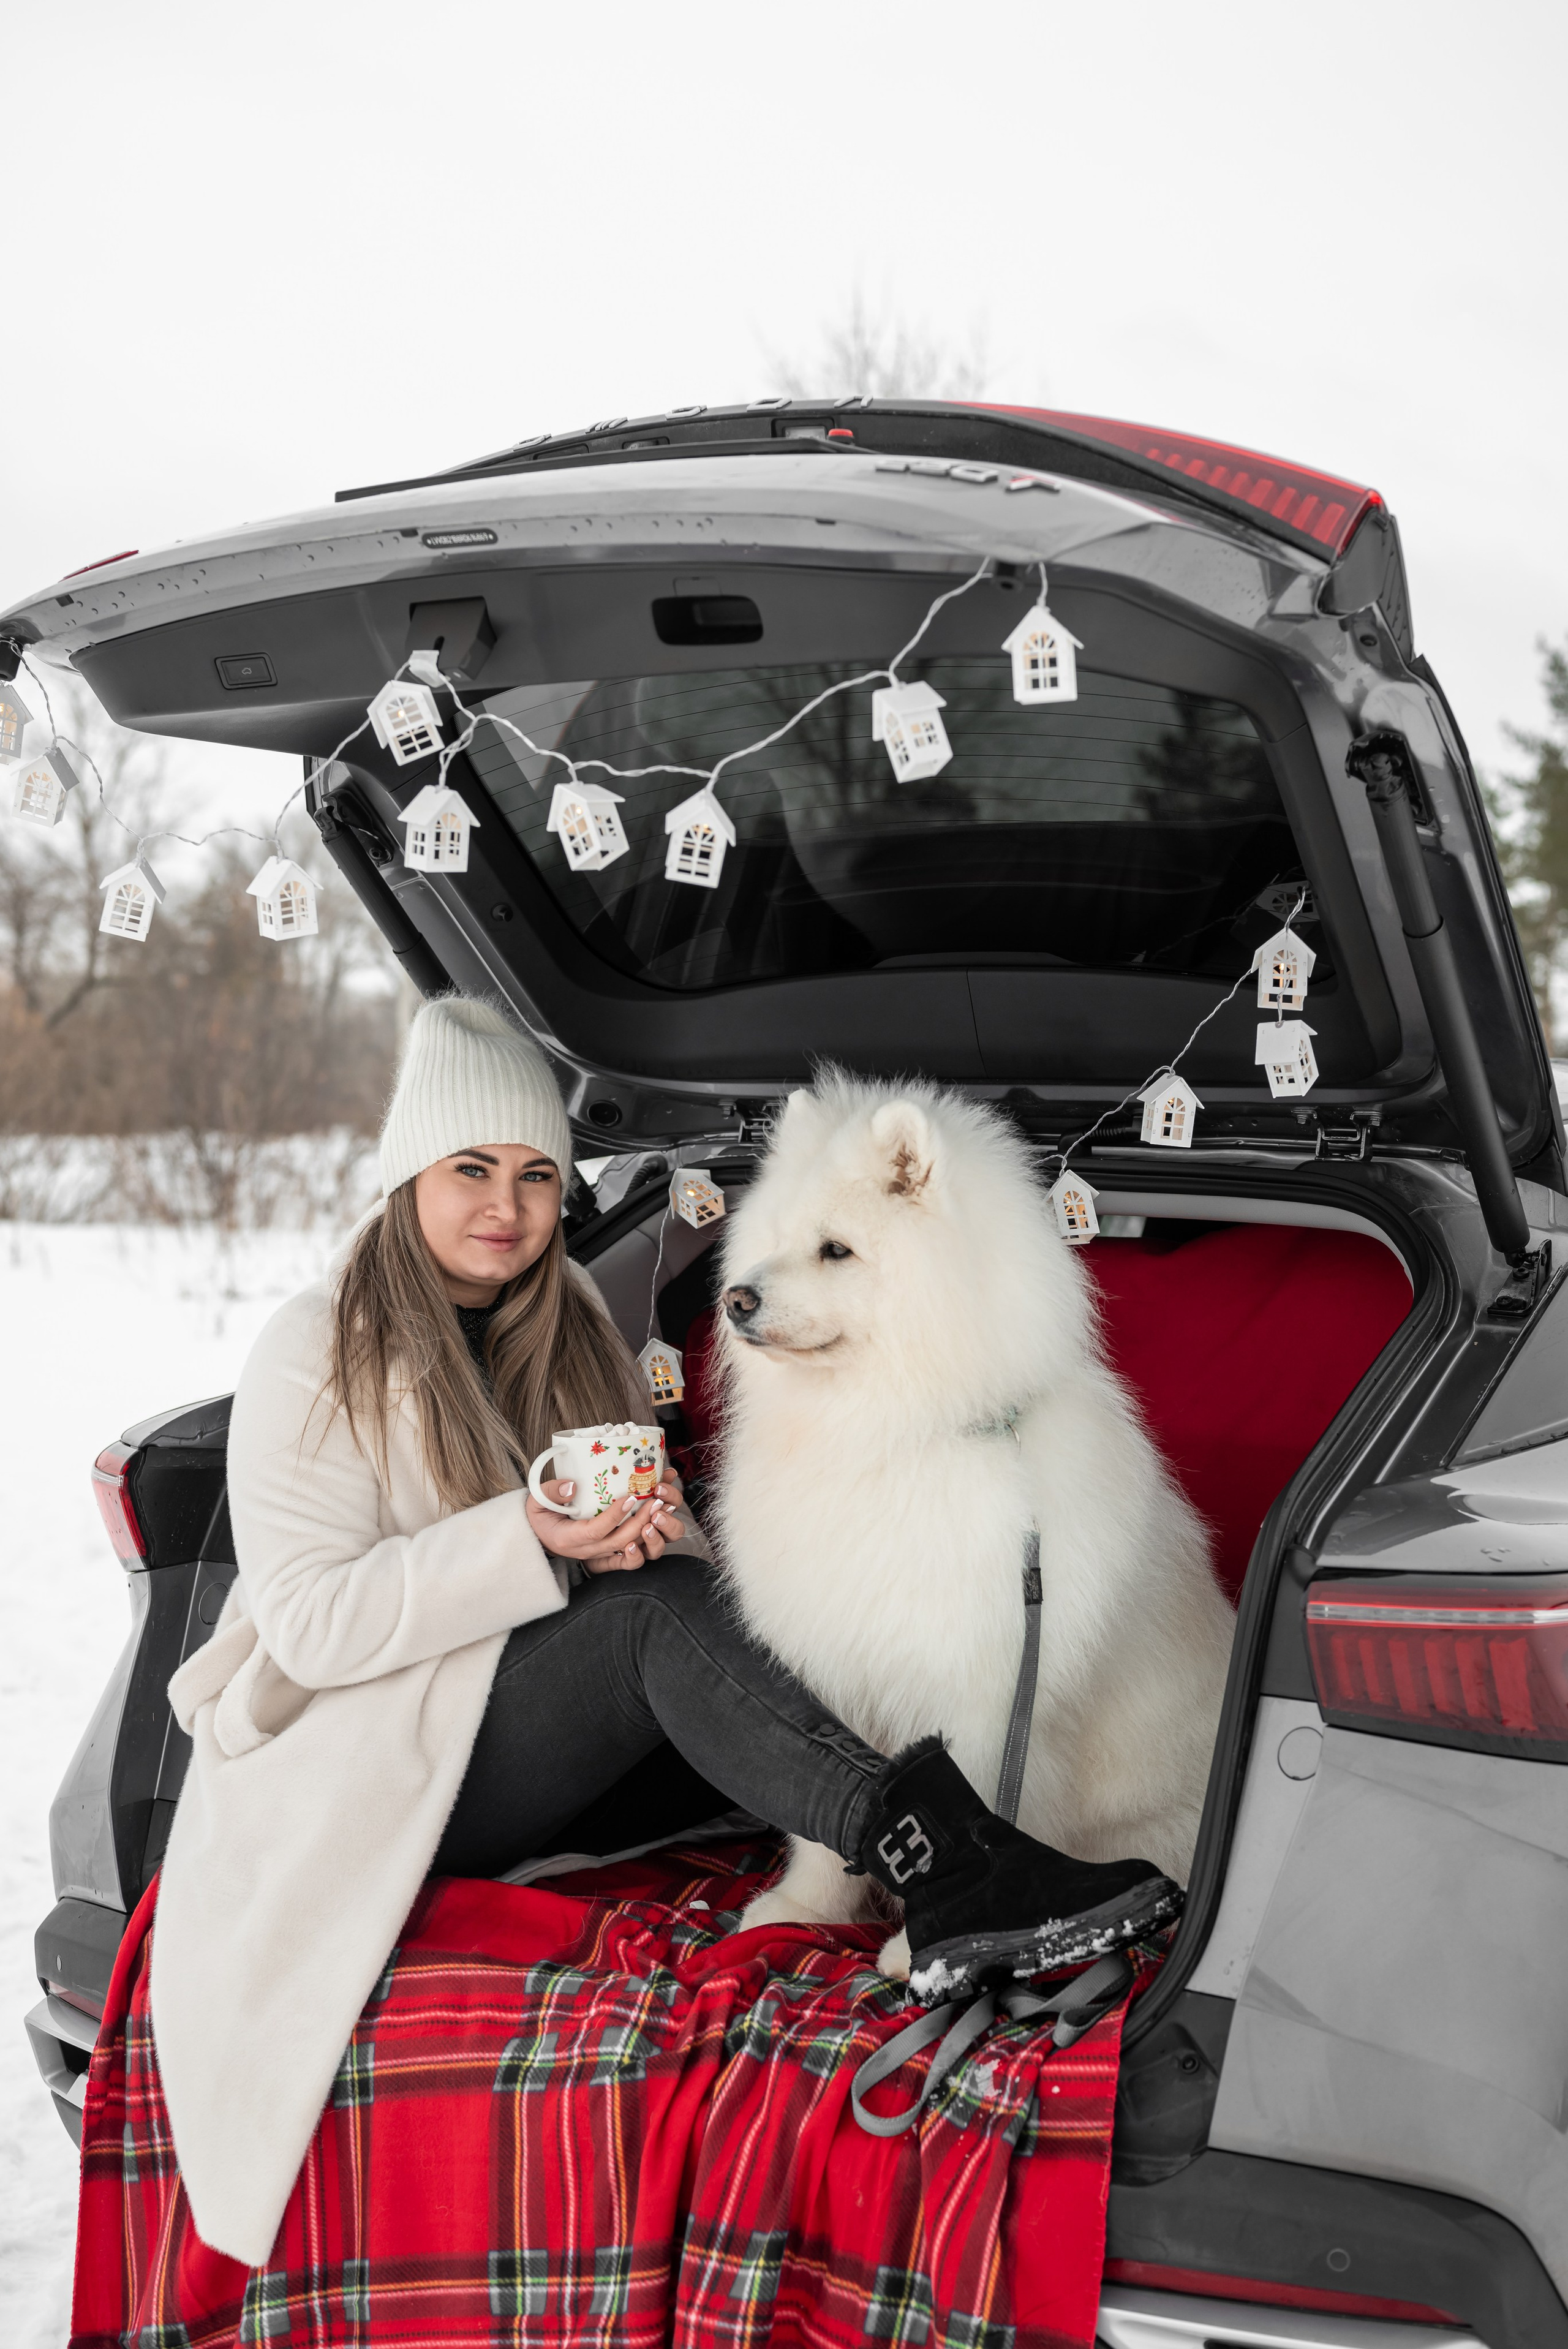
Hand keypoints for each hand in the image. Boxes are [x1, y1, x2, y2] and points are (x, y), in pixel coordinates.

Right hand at [526, 1478, 685, 1572]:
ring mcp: (598, 1554)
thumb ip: (552, 1493)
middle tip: (655, 1500)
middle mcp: (586, 1551)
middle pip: (619, 1542)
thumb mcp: (536, 1502)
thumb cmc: (539, 1516)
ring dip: (648, 1531)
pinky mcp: (606, 1553)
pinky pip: (630, 1554)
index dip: (614, 1516)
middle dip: (640, 1521)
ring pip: (629, 1550)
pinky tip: (659, 1521)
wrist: (538, 1536)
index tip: (629, 1498)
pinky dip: (646, 1540)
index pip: (595, 1531)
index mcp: (569, 1538)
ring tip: (663, 1507)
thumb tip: (572, 1486)